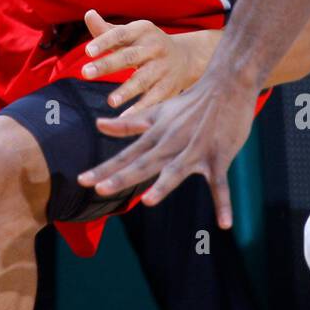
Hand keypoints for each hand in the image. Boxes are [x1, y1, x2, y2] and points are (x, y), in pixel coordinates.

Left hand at [76, 73, 258, 228]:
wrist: (227, 85)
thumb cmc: (191, 102)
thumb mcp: (157, 112)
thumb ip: (129, 124)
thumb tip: (98, 125)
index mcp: (156, 135)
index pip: (126, 155)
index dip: (105, 168)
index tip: (82, 180)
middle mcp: (171, 143)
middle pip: (143, 164)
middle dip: (121, 177)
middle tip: (99, 190)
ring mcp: (195, 150)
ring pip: (176, 170)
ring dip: (163, 186)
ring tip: (148, 201)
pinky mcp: (218, 157)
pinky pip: (220, 184)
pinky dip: (223, 203)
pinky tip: (224, 224)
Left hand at [81, 11, 214, 115]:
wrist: (186, 57)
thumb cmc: (147, 45)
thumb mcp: (131, 34)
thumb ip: (107, 30)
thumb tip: (88, 14)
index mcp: (142, 31)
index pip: (120, 34)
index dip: (104, 42)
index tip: (87, 51)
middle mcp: (154, 48)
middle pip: (129, 57)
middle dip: (107, 65)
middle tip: (85, 73)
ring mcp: (162, 68)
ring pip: (143, 80)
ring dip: (126, 91)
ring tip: (110, 101)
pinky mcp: (169, 87)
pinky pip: (154, 98)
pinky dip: (141, 108)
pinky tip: (125, 117)